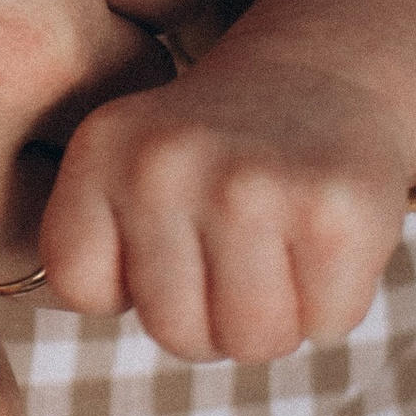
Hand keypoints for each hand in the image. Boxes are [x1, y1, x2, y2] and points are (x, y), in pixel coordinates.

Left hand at [38, 0, 415, 363]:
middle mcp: (166, 162)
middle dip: (212, 314)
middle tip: (235, 247)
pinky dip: (333, 301)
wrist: (324, 73)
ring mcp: (250, 186)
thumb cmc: (217, 153)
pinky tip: (322, 236)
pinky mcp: (333, 212)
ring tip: (277, 245)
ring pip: (252, 342)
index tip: (163, 240)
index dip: (129, 286)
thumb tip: (85, 305)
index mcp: (101, 146)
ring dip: (275, 316)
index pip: (81, 289)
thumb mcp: (127, 164)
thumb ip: (95, 239)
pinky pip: (326, 326)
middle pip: (174, 332)